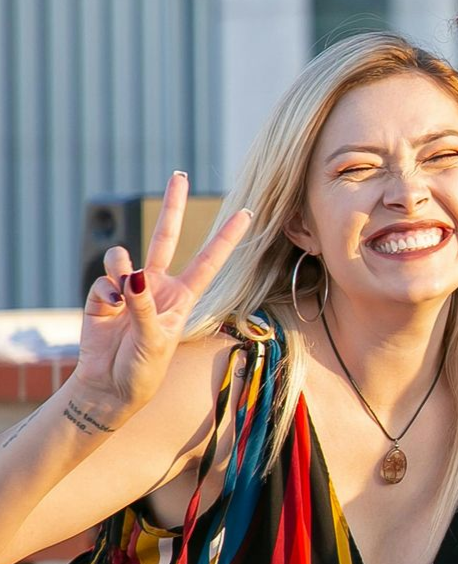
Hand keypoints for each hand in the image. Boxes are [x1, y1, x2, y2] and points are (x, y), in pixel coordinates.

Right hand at [74, 173, 252, 413]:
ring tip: (122, 287)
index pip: (210, 260)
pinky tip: (108, 309)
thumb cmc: (143, 369)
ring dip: (120, 264)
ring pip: (124, 255)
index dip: (227, 237)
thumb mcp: (154, 341)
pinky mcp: (102, 297)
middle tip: (179, 174)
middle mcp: (157, 286)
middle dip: (172, 206)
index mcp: (183, 297)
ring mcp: (129, 289)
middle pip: (166, 237)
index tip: (248, 212)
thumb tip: (131, 274)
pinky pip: (103, 280)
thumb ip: (144, 307)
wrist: (109, 388)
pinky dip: (104, 292)